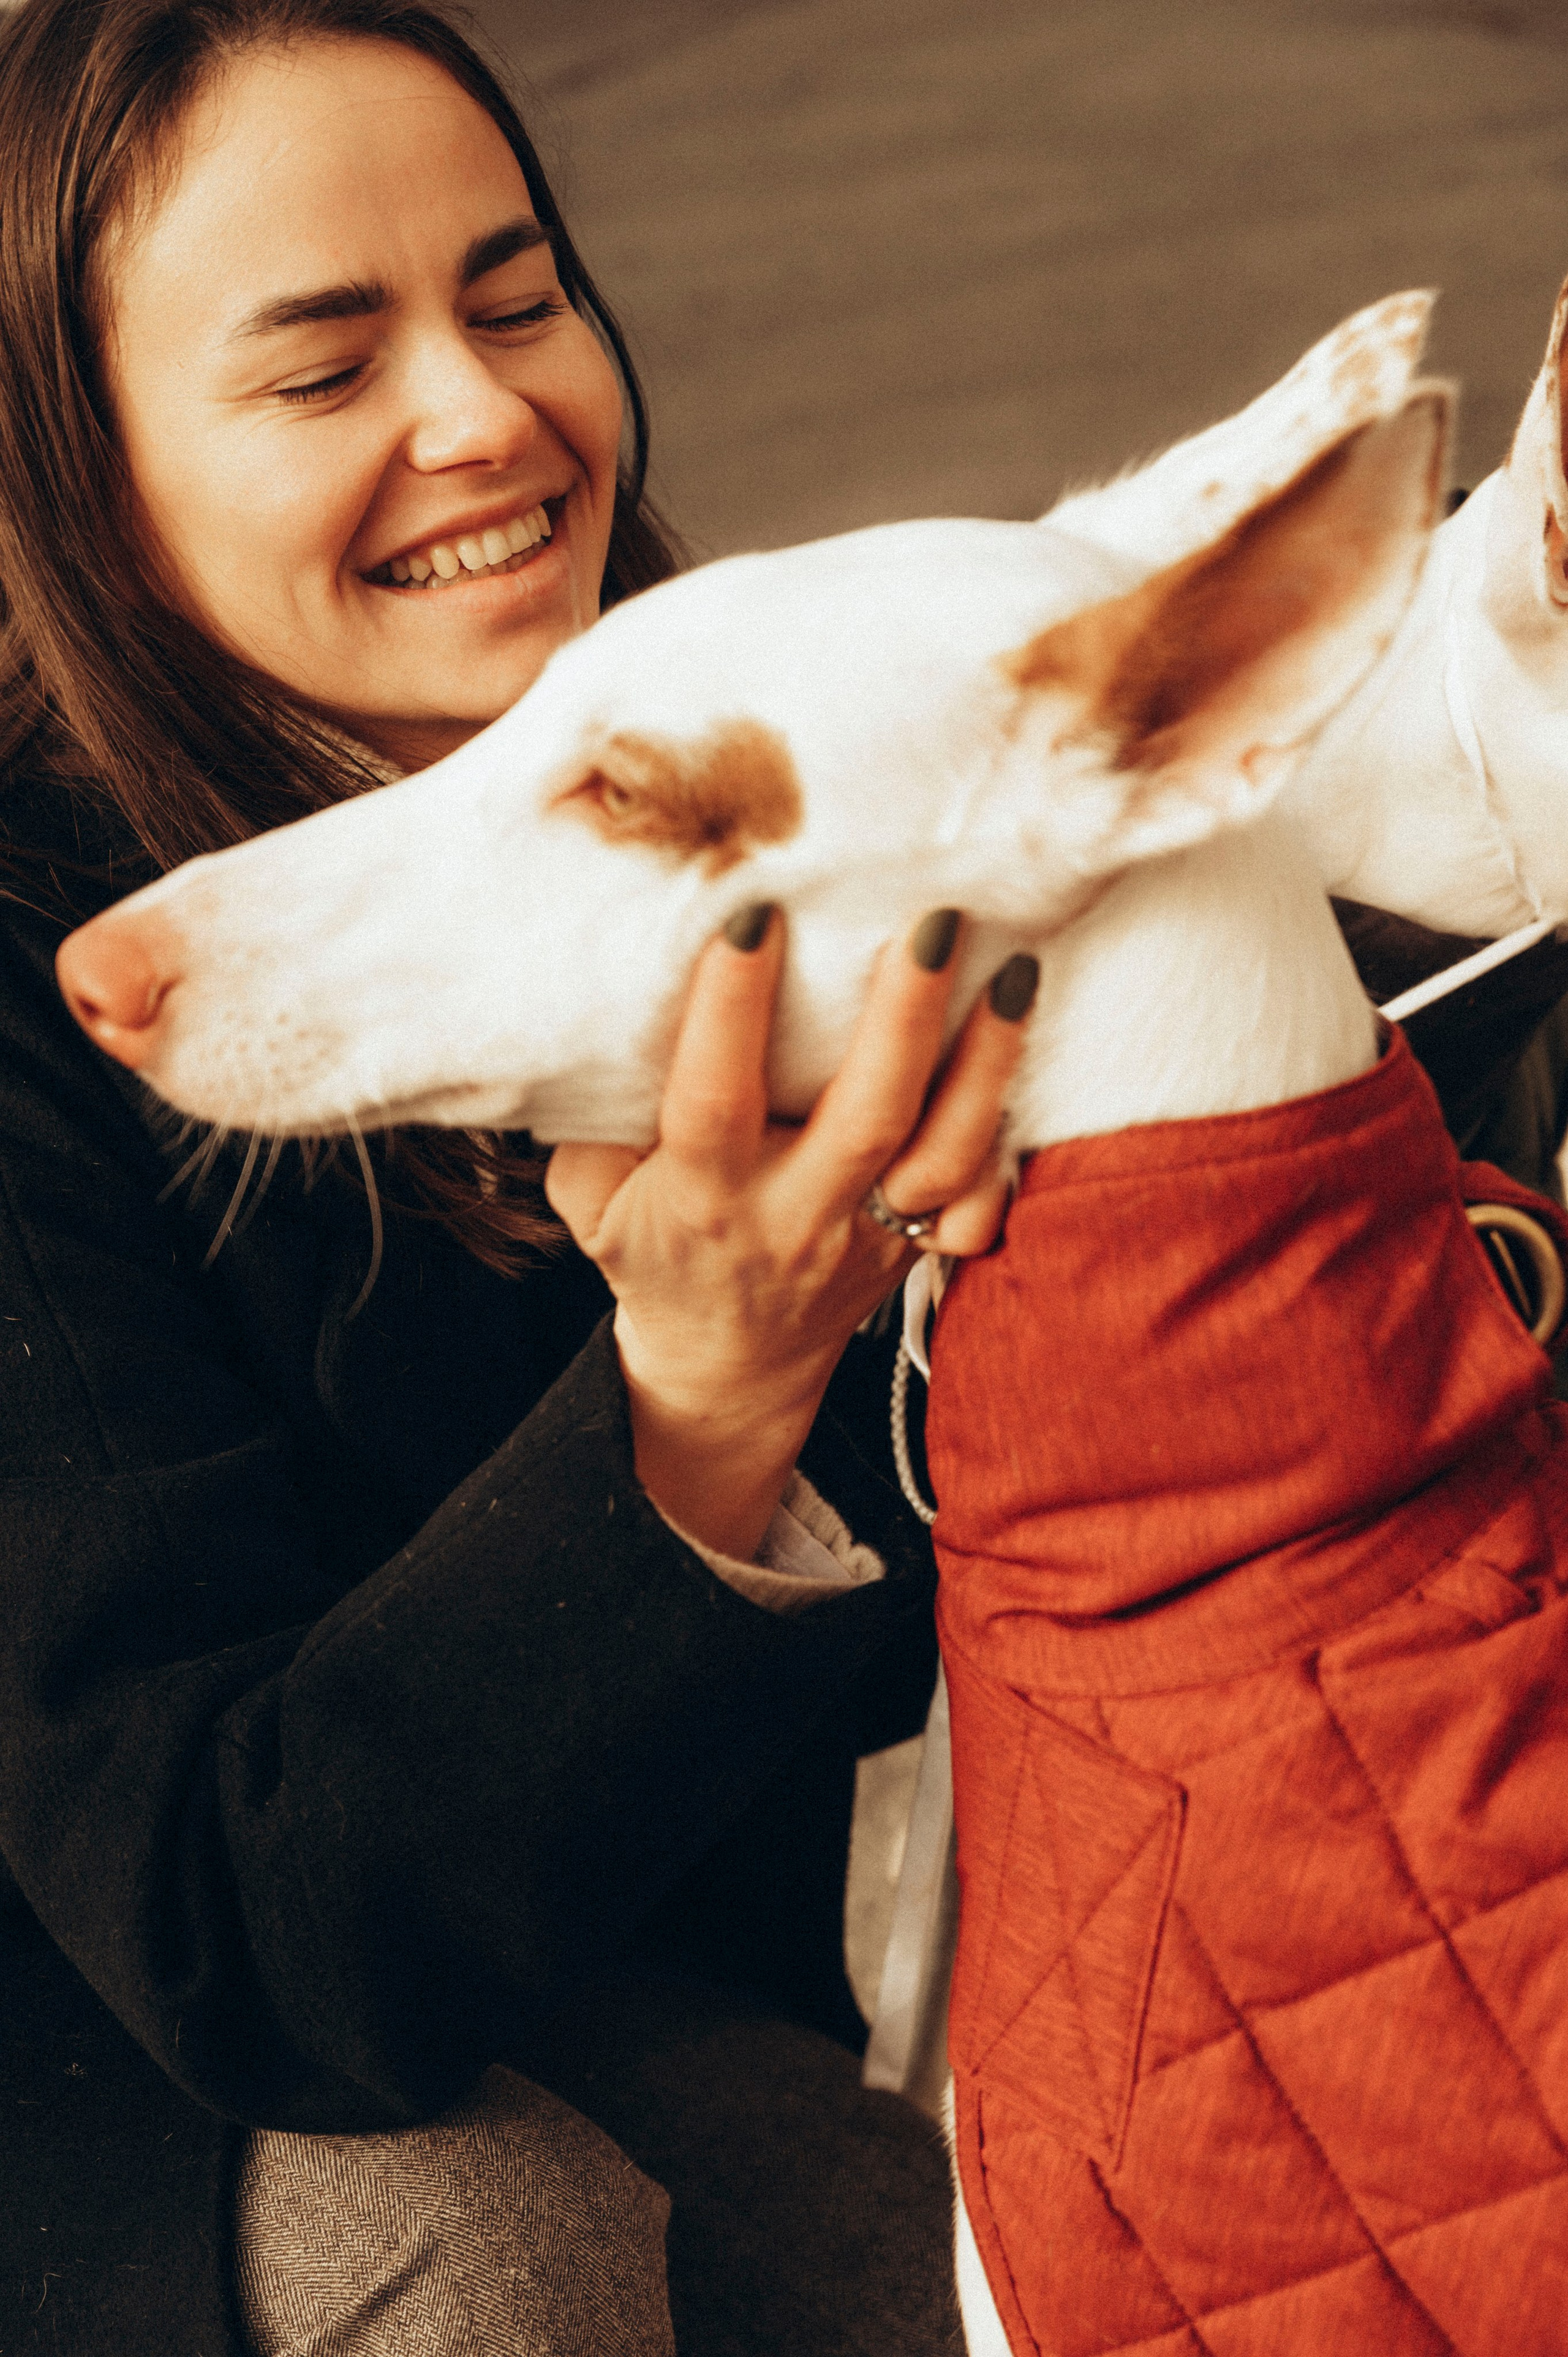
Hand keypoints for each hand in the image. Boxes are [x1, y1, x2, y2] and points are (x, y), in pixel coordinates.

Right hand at [545, 906, 1037, 1557]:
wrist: (727, 1368)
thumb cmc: (654, 1254)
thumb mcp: (589, 1201)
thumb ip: (593, 1121)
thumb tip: (610, 1008)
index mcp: (705, 1196)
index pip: (716, 1100)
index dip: (731, 1008)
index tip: (756, 913)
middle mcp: (797, 1215)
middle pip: (866, 1119)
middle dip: (905, 1017)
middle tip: (937, 924)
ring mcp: (870, 1234)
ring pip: (945, 1155)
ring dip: (985, 1063)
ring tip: (1015, 972)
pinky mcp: (918, 1246)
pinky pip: (978, 1199)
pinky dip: (1007, 1135)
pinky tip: (1027, 1060)